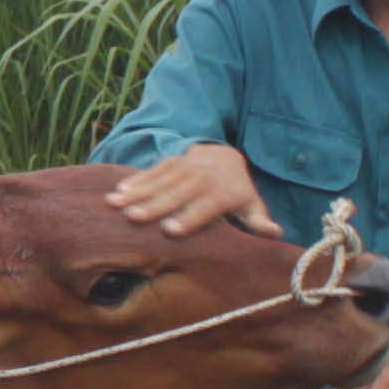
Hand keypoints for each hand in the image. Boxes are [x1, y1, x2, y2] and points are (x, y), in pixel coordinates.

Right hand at [106, 143, 272, 239]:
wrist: (224, 155)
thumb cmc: (236, 191)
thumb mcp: (251, 205)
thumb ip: (258, 221)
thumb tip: (274, 233)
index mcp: (222, 193)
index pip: (204, 207)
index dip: (188, 218)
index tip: (170, 230)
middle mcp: (201, 179)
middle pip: (176, 194)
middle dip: (154, 205)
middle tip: (134, 218)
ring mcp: (184, 168)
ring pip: (158, 181)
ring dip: (136, 192)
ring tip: (114, 204)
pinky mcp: (170, 162)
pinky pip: (150, 171)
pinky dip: (133, 180)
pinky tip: (116, 191)